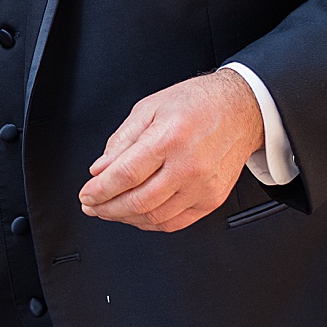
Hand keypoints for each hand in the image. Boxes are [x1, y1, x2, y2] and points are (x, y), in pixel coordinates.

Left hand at [77, 69, 264, 232]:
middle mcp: (188, 165)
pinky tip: (136, 215)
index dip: (100, 189)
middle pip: (138, 201)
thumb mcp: (149, 108)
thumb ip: (121, 141)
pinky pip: (175, 223)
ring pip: (155, 217)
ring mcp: (203, 186)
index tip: (86, 194)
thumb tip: (100, 169)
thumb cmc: (196, 103)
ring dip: (125, 218)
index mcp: (169, 137)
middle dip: (107, 208)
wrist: (240, 110)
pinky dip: (150, 223)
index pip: (126, 174)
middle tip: (92, 205)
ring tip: (109, 210)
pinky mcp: (212, 199)